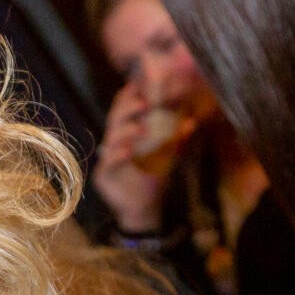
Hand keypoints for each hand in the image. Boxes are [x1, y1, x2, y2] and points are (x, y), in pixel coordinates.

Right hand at [91, 84, 196, 234]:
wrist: (144, 209)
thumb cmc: (152, 178)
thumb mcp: (166, 155)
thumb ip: (175, 138)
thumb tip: (191, 121)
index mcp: (126, 134)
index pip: (124, 109)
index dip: (130, 96)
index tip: (142, 85)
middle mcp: (113, 144)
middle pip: (115, 119)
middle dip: (128, 109)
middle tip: (145, 103)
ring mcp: (106, 160)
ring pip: (110, 139)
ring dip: (125, 132)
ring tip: (142, 129)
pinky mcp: (103, 177)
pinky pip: (108, 163)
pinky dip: (118, 156)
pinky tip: (129, 151)